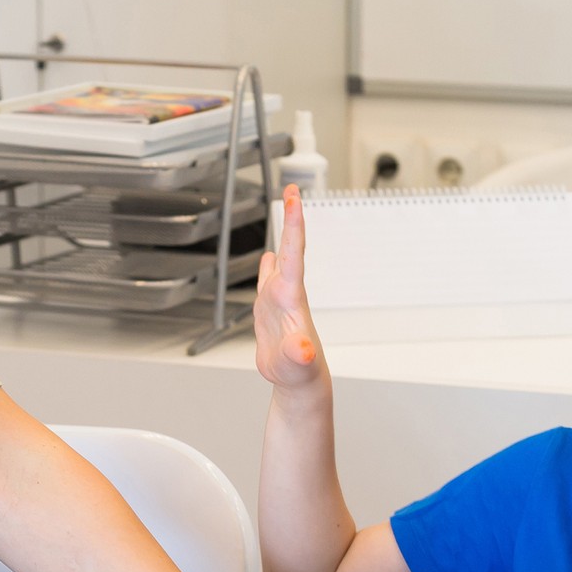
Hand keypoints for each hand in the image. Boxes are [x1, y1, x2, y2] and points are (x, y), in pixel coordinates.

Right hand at [254, 185, 327, 389]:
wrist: (300, 383)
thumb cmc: (301, 373)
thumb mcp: (298, 364)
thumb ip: (300, 355)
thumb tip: (303, 348)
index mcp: (292, 297)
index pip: (294, 253)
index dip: (294, 225)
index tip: (294, 199)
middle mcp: (288, 292)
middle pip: (290, 248)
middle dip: (291, 217)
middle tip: (292, 189)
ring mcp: (280, 301)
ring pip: (281, 260)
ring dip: (283, 235)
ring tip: (286, 209)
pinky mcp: (271, 311)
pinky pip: (269, 280)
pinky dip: (268, 264)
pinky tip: (268, 258)